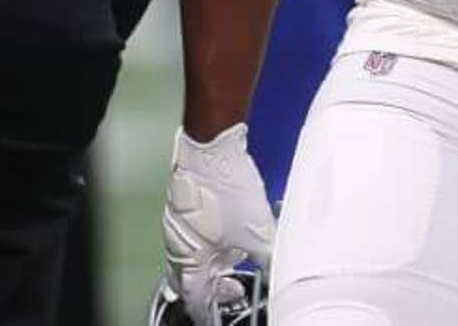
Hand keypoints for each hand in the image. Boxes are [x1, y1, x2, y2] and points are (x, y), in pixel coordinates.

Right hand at [162, 125, 275, 319]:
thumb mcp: (256, 231)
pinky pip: (199, 234)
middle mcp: (179, 245)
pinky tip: (234, 233)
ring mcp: (181, 224)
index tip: (216, 316)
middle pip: (192, 278)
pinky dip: (215, 241)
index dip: (208, 310)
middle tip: (233, 289)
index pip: (195, 298)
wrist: (212, 149)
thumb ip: (267, 257)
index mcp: (188, 260)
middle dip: (213, 287)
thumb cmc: (224, 189)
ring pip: (196, 255)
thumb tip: (279, 270)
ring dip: (217, 262)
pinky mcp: (189, 204)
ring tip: (239, 261)